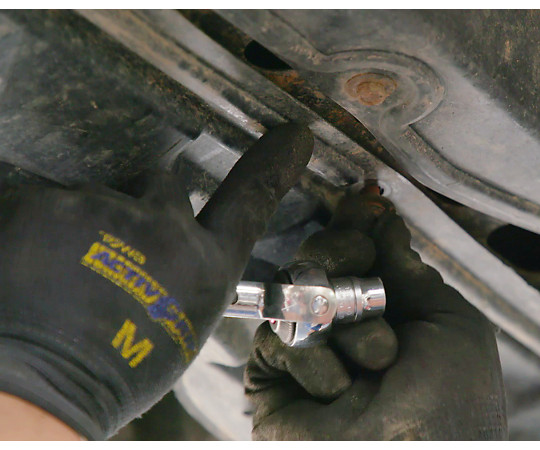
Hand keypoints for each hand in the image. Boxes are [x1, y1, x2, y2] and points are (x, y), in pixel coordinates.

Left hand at [0, 124, 312, 438]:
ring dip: (86, 223)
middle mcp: (167, 229)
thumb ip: (182, 273)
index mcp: (204, 267)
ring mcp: (109, 210)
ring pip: (99, 197)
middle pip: (162, 183)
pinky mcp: (52, 205)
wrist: (42, 388)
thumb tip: (168, 252)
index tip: (294, 136)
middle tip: (113, 246)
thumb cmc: (115, 368)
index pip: (250, 202)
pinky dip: (41, 228)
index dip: (272, 167)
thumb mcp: (178, 326)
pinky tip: (38, 267)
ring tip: (66, 275)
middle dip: (143, 202)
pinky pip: (49, 204)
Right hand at [245, 192, 506, 439]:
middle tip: (360, 275)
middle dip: (341, 254)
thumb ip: (412, 270)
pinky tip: (337, 393)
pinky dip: (316, 363)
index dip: (356, 223)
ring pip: (297, 289)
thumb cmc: (447, 402)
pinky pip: (278, 335)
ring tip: (374, 366)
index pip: (358, 247)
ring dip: (345, 327)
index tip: (363, 199)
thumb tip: (386, 218)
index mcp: (384, 305)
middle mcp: (342, 319)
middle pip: (318, 255)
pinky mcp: (272, 370)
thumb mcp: (450, 324)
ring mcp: (306, 343)